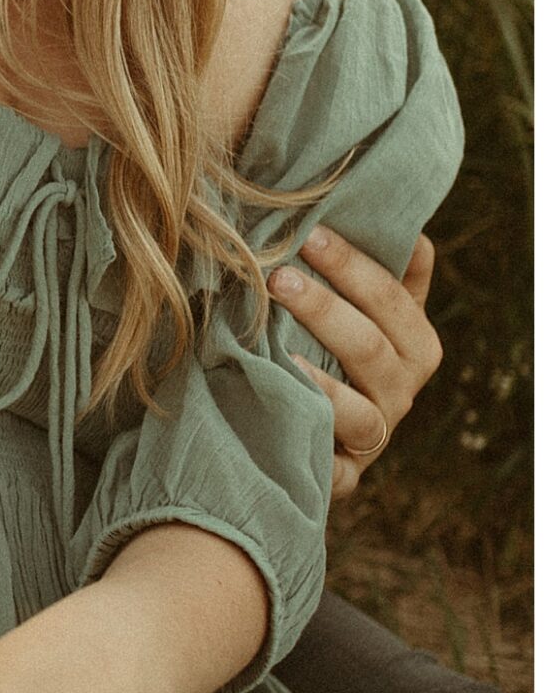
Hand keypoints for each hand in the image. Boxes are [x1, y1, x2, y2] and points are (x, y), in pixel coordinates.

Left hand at [268, 226, 441, 500]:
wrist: (310, 435)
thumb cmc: (333, 353)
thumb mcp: (361, 311)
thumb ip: (381, 271)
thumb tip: (393, 217)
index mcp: (414, 344)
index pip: (393, 298)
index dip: (354, 265)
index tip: (312, 233)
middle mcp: (403, 390)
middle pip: (370, 346)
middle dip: (325, 308)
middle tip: (278, 276)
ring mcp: (376, 435)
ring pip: (357, 406)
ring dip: (317, 375)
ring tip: (278, 346)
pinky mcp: (346, 475)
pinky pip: (334, 462)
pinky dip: (311, 436)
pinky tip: (283, 407)